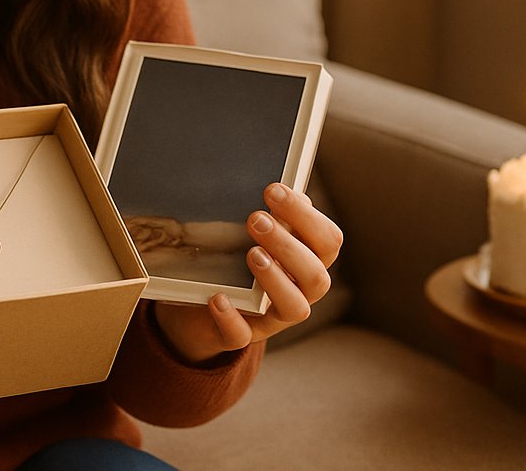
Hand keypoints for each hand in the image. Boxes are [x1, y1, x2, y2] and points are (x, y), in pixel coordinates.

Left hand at [152, 182, 341, 364]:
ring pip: (295, 308)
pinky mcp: (240, 336)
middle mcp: (298, 291)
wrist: (197, 307)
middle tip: (256, 219)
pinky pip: (242, 336)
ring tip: (251, 254)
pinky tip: (217, 298)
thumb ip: (272, 216)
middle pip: (316, 276)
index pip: (328, 241)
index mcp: (307, 260)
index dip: (307, 216)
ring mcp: (272, 318)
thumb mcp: (251, 235)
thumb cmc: (234, 260)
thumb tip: (285, 189)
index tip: (274, 190)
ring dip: (275, 279)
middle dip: (288, 245)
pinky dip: (231, 318)